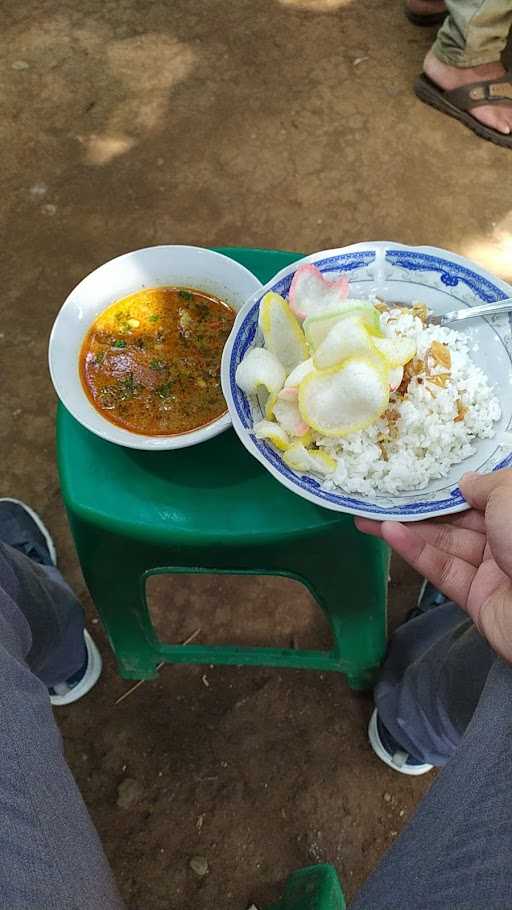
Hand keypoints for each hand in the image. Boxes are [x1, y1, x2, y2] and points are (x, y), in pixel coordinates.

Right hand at [355, 469, 511, 662]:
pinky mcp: (476, 598)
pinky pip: (442, 569)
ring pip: (445, 544)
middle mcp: (509, 537)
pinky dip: (414, 551)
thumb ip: (484, 484)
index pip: (484, 493)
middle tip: (382, 495)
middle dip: (420, 507)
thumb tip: (465, 482)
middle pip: (459, 519)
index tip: (419, 473)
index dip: (451, 484)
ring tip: (368, 515)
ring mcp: (493, 569)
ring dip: (407, 528)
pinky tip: (387, 533)